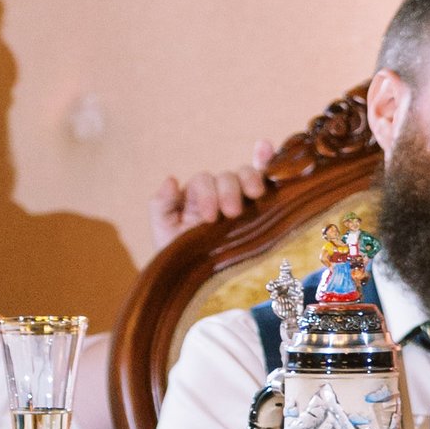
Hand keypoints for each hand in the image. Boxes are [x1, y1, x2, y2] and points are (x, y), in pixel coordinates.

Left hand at [148, 139, 277, 249]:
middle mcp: (220, 193)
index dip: (207, 194)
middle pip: (226, 177)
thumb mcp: (165, 232)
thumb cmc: (182, 257)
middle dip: (229, 192)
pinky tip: (267, 147)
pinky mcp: (261, 208)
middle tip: (231, 213)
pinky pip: (265, 178)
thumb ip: (162, 206)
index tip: (208, 218)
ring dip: (250, 180)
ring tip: (255, 195)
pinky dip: (266, 160)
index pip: (204, 181)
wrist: (202, 281)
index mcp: (197, 197)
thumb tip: (171, 179)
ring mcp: (242, 199)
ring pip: (246, 175)